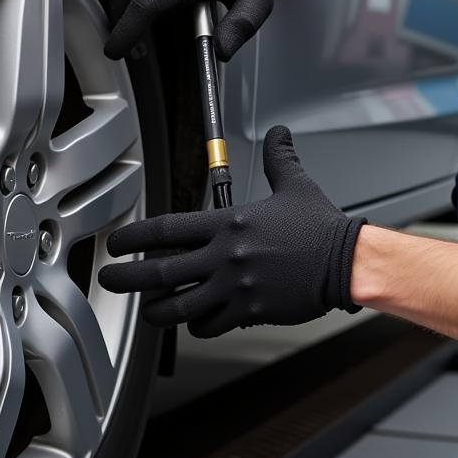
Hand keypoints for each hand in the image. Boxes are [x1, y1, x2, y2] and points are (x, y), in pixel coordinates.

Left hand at [97, 126, 365, 336]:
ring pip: (179, 306)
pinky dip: (200, 324)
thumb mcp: (296, 185)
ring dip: (158, 310)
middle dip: (126, 279)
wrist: (346, 262)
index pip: (167, 229)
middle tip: (110, 281)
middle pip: (160, 272)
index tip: (117, 244)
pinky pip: (211, 324)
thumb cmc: (321, 227)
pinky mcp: (249, 311)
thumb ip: (279, 158)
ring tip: (150, 310)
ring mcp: (236, 287)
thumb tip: (280, 133)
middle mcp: (226, 256)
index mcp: (230, 224)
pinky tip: (200, 319)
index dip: (134, 237)